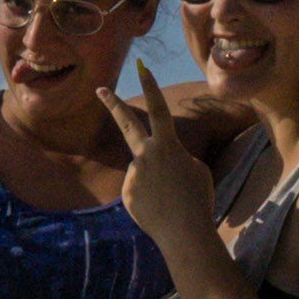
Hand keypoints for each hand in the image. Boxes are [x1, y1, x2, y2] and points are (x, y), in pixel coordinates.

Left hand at [96, 62, 215, 253]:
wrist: (184, 232)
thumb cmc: (197, 199)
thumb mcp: (195, 169)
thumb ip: (173, 157)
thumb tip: (154, 161)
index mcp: (167, 145)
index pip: (158, 108)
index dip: (151, 85)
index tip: (142, 66)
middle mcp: (145, 155)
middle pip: (127, 123)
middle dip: (113, 103)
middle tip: (100, 88)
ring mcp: (133, 174)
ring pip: (143, 171)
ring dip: (156, 183)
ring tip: (170, 200)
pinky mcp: (126, 194)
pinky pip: (139, 190)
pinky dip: (150, 199)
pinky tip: (159, 210)